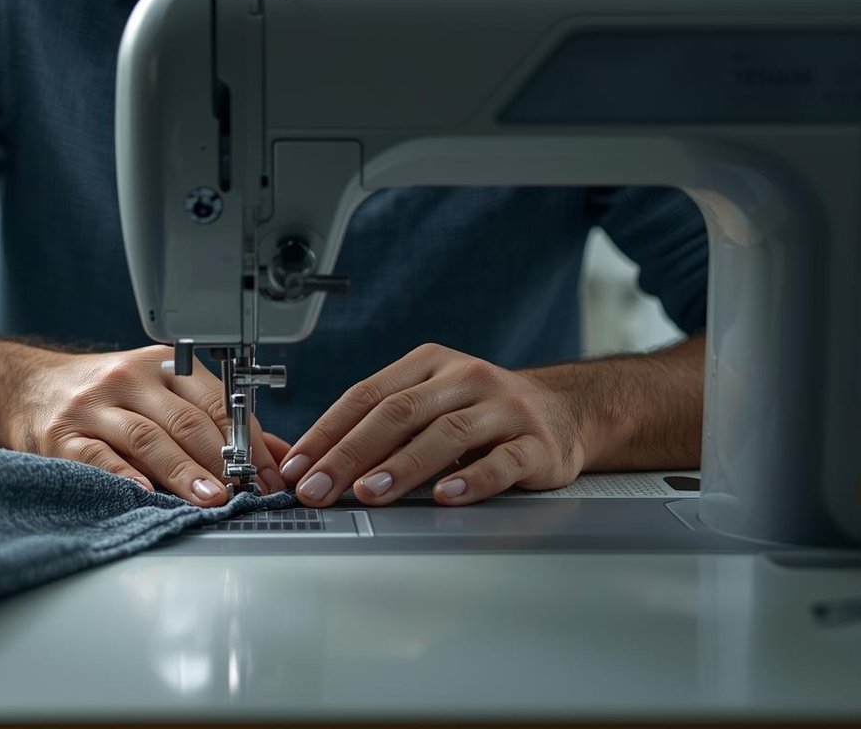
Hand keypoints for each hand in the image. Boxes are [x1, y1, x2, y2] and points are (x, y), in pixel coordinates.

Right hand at [4, 345, 286, 505]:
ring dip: (185, 473)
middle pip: (186, 422)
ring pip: (149, 439)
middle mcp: (128, 381)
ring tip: (212, 499)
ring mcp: (94, 408)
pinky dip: (127, 477)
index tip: (268, 476)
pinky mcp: (64, 438)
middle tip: (247, 491)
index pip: (215, 403)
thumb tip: (279, 455)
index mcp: (162, 366)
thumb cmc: (107, 397)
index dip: (248, 441)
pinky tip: (148, 494)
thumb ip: (219, 423)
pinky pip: (101, 458)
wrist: (29, 389)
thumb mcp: (162, 394)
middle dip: (223, 461)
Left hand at [280, 343, 584, 506]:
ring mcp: (503, 409)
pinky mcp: (537, 443)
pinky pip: (502, 461)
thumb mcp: (431, 403)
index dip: (327, 432)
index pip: (366, 396)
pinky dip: (472, 480)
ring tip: (371, 492)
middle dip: (351, 454)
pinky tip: (447, 496)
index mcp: (429, 365)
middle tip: (320, 488)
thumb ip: (383, 427)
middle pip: (399, 413)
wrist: (564, 412)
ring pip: (446, 434)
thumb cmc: (482, 414)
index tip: (297, 467)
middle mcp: (465, 379)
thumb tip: (316, 466)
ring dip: (403, 466)